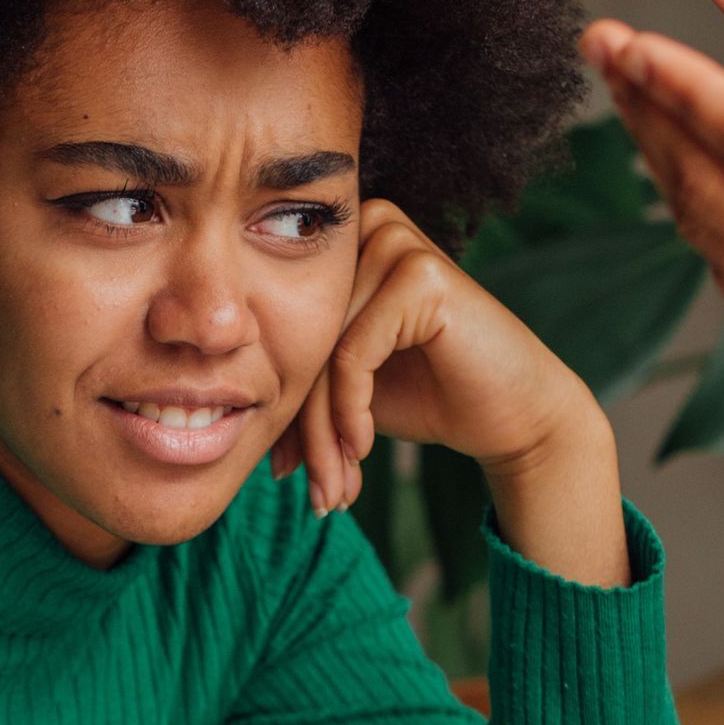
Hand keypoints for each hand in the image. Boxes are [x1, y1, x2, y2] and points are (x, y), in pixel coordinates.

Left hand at [271, 198, 629, 585]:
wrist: (512, 414)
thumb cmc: (426, 396)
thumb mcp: (342, 389)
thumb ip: (289, 381)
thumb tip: (210, 413)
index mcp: (340, 245)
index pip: (284, 334)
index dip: (280, 412)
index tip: (284, 475)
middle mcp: (365, 228)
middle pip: (302, 343)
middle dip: (304, 431)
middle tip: (315, 496)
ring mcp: (395, 242)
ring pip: (323, 355)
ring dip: (325, 436)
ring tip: (335, 489)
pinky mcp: (420, 272)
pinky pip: (354, 354)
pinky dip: (351, 411)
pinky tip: (363, 450)